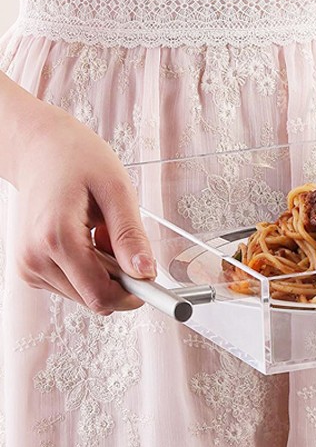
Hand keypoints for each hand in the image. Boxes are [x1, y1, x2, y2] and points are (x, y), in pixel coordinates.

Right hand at [8, 97, 155, 313]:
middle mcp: (35, 259)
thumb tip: (145, 272)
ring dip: (104, 269)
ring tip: (99, 229)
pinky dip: (89, 266)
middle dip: (119, 274)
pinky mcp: (30, 268)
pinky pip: (73, 284)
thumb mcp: (116, 190)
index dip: (133, 293)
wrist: (40, 148)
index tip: (154, 282)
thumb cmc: (76, 159)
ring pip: (85, 294)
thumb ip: (131, 235)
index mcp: (55, 238)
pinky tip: (86, 235)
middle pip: (94, 298)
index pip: (100, 294)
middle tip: (119, 234)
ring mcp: (29, 266)